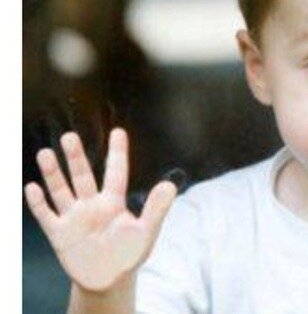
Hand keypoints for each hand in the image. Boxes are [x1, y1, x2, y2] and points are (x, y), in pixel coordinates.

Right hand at [24, 128, 176, 291]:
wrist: (108, 280)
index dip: (117, 153)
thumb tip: (171, 185)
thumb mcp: (146, 231)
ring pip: (61, 190)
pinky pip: (46, 215)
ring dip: (53, 174)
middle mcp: (92, 205)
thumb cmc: (128, 253)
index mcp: (114, 202)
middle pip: (82, 176)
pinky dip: (38, 202)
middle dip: (76, 158)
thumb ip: (157, 209)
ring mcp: (74, 217)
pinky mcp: (59, 233)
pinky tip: (32, 187)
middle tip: (69, 137)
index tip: (118, 132)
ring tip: (44, 153)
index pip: (116, 173)